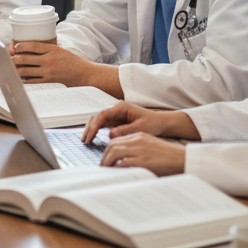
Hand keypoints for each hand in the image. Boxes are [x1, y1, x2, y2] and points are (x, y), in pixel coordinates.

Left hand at [10, 41, 120, 95]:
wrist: (85, 74)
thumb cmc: (74, 61)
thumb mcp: (62, 50)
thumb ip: (49, 48)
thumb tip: (33, 47)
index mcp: (53, 49)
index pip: (32, 45)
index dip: (21, 46)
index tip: (15, 47)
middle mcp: (49, 59)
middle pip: (26, 58)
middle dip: (15, 58)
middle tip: (10, 58)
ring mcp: (48, 71)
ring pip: (27, 70)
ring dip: (17, 69)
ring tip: (13, 68)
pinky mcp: (49, 80)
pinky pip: (32, 80)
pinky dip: (24, 79)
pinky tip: (20, 77)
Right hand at [82, 101, 198, 143]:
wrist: (162, 122)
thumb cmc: (153, 124)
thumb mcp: (140, 128)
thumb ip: (124, 131)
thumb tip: (110, 134)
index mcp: (121, 107)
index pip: (102, 115)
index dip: (94, 126)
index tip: (90, 136)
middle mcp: (116, 109)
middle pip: (97, 116)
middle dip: (89, 128)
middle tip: (84, 140)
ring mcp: (116, 114)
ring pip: (98, 120)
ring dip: (91, 129)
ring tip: (86, 140)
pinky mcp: (117, 120)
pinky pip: (103, 124)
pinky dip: (97, 130)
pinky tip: (93, 138)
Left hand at [98, 132, 186, 175]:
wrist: (183, 159)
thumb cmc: (169, 157)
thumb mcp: (151, 148)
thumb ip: (138, 150)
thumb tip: (123, 160)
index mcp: (140, 136)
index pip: (117, 140)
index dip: (109, 150)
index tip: (106, 158)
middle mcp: (138, 141)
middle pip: (112, 145)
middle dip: (104, 156)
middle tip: (102, 166)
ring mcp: (139, 150)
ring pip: (114, 152)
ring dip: (107, 162)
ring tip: (105, 170)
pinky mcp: (142, 160)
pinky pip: (122, 163)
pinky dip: (116, 167)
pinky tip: (115, 173)